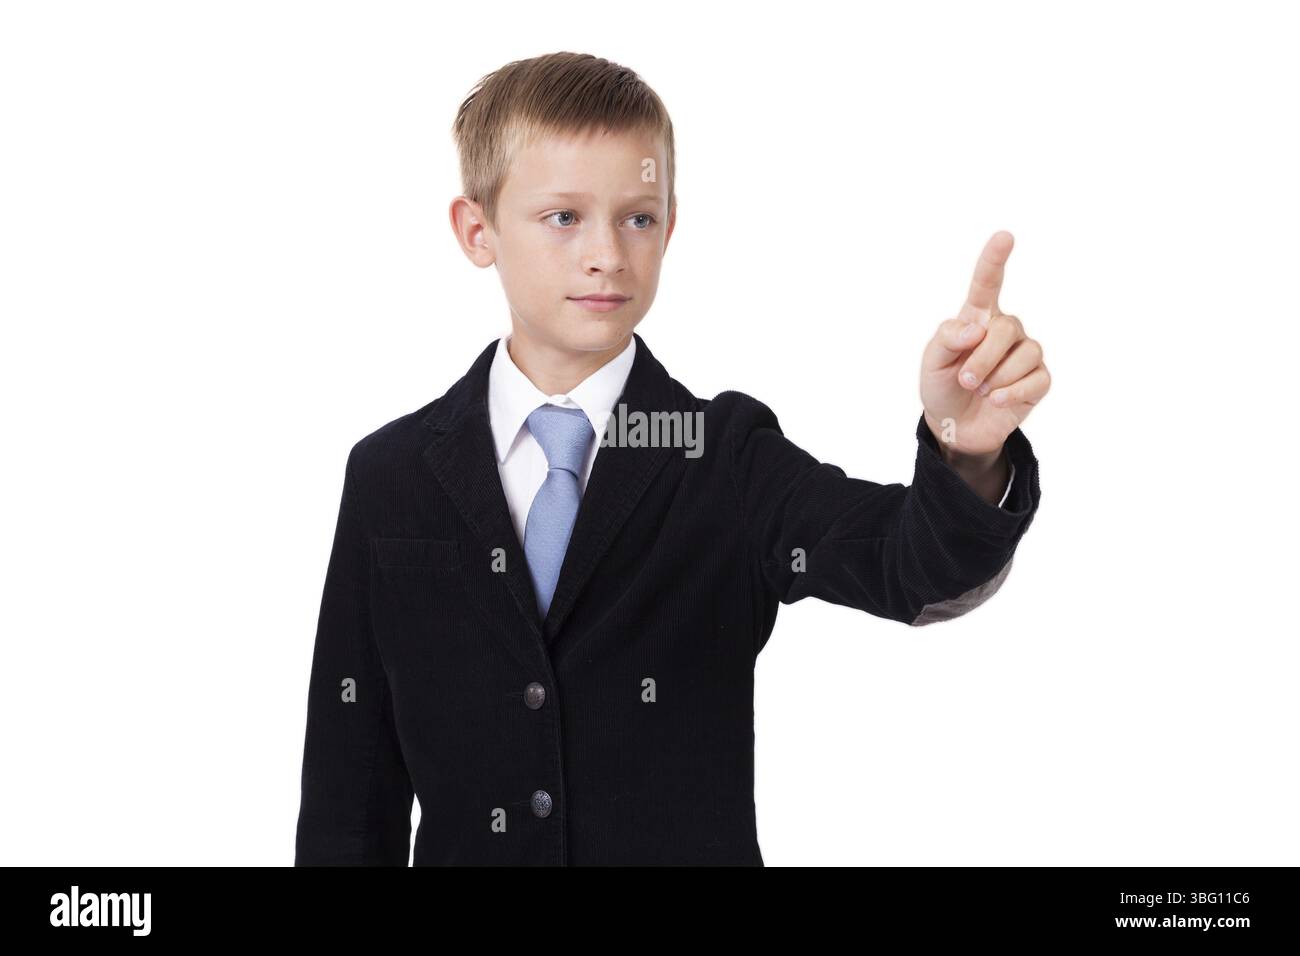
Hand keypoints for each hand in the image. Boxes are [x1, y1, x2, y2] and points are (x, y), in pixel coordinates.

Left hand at [920, 231, 1050, 456]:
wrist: (954, 426)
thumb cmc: (942, 386)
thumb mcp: (932, 361)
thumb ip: (947, 338)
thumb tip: (977, 328)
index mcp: (978, 317)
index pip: (987, 283)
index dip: (994, 260)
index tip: (1004, 237)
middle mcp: (1006, 330)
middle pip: (1005, 328)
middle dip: (982, 358)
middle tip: (964, 380)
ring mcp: (1025, 353)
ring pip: (1024, 354)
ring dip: (995, 377)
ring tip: (979, 391)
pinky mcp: (1038, 380)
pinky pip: (1035, 379)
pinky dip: (1010, 393)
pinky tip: (996, 400)